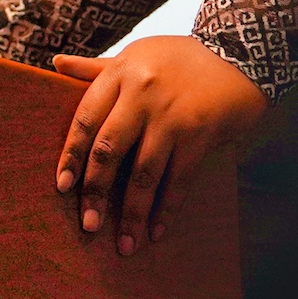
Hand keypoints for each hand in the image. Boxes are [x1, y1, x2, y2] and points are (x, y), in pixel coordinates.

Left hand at [50, 35, 265, 254]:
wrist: (240, 53)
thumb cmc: (180, 57)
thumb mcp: (136, 54)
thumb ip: (96, 68)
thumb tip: (57, 64)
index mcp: (120, 74)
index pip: (85, 119)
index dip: (71, 156)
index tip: (62, 187)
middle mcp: (141, 94)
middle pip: (109, 150)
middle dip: (96, 192)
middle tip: (88, 226)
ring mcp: (171, 115)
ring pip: (143, 172)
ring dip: (132, 213)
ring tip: (124, 244)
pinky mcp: (199, 133)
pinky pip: (178, 179)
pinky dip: (166, 208)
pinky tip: (157, 231)